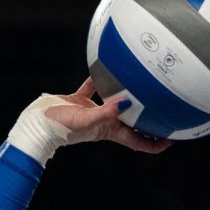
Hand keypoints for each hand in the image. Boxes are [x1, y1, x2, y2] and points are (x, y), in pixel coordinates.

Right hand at [37, 79, 170, 154]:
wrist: (37, 123)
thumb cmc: (61, 127)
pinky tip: (105, 67)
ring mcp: (92, 111)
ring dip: (127, 98)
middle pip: (133, 124)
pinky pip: (92, 88)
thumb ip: (107, 111)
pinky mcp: (78, 100)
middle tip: (165, 109)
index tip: (172, 138)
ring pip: (115, 104)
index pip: (139, 143)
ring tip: (140, 86)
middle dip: (148, 120)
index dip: (156, 143)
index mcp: (111, 132)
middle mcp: (105, 122)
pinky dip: (98, 79)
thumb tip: (127, 101)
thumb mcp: (87, 120)